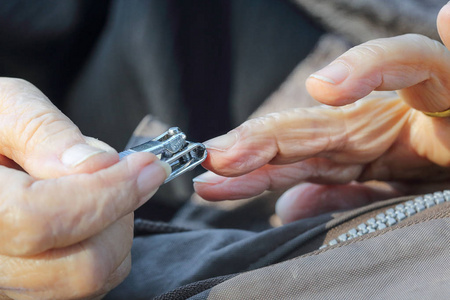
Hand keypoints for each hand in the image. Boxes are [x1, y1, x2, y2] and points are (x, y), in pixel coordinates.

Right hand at [0, 78, 168, 298]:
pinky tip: (89, 214)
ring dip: (114, 233)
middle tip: (121, 173)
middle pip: (78, 267)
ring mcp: (6, 284)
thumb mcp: (4, 108)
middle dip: (119, 215)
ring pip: (88, 283)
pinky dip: (103, 250)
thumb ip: (43, 134)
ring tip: (95, 190)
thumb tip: (98, 165)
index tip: (148, 168)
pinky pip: (82, 286)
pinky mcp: (25, 287)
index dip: (107, 194)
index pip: (41, 221)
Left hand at [194, 4, 449, 223]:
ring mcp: (415, 94)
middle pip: (318, 121)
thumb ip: (340, 199)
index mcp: (357, 145)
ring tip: (327, 87)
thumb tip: (286, 207)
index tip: (208, 184)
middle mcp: (374, 117)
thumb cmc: (436, 167)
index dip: (254, 168)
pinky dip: (432, 48)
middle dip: (268, 138)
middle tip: (219, 155)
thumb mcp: (386, 195)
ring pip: (382, 74)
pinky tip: (448, 19)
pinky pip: (438, 62)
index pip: (296, 154)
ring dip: (360, 72)